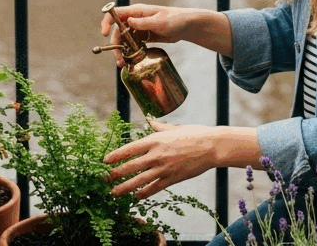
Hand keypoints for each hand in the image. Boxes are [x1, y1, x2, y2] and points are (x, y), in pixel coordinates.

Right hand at [99, 5, 231, 65]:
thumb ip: (144, 23)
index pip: (116, 14)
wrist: (187, 26)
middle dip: (115, 45)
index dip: (107, 22)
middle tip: (118, 59)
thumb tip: (128, 23)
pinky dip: (130, 52)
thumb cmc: (176, 19)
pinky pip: (133, 44)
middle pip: (118, 31)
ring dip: (122, 51)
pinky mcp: (144, 36)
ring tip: (123, 63)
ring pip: (124, 40)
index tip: (103, 34)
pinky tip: (131, 61)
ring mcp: (140, 28)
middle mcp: (135, 19)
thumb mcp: (160, 22)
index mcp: (137, 12)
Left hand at [103, 118, 217, 199]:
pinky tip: (136, 198)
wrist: (212, 147)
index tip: (104, 161)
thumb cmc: (194, 134)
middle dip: (115, 174)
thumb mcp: (174, 128)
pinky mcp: (173, 179)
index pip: (130, 149)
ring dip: (125, 188)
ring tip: (114, 193)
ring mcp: (164, 168)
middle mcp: (157, 155)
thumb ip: (158, 127)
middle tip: (104, 179)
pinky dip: (144, 194)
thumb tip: (149, 120)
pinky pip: (154, 188)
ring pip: (140, 180)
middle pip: (131, 166)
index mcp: (155, 140)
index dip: (115, 156)